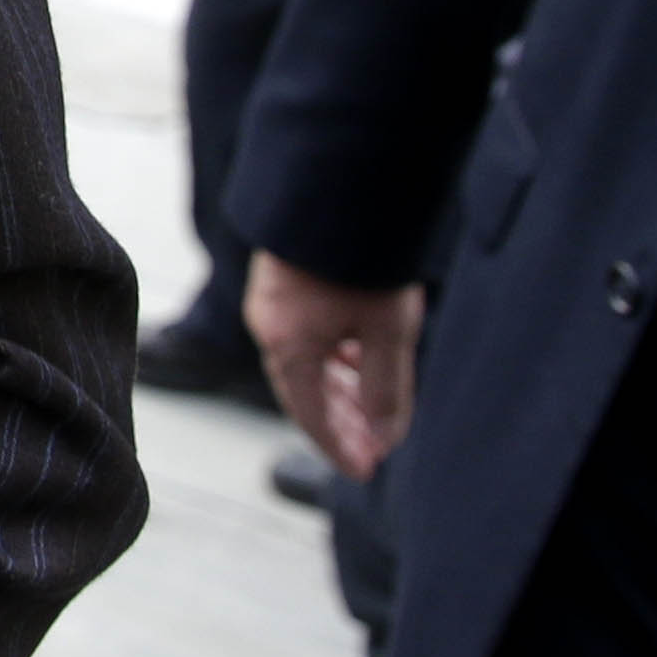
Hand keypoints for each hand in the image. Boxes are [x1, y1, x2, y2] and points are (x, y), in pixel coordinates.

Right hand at [248, 252, 422, 478]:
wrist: (335, 185)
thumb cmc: (361, 259)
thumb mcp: (388, 332)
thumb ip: (387, 391)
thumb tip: (385, 439)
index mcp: (287, 346)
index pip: (311, 416)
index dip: (340, 448)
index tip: (365, 470)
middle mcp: (269, 326)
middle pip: (304, 391)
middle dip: (341, 423)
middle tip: (374, 447)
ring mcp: (271, 301)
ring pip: (304, 362)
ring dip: (339, 388)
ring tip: (370, 404)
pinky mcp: (280, 279)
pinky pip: (301, 335)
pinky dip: (330, 356)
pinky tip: (356, 354)